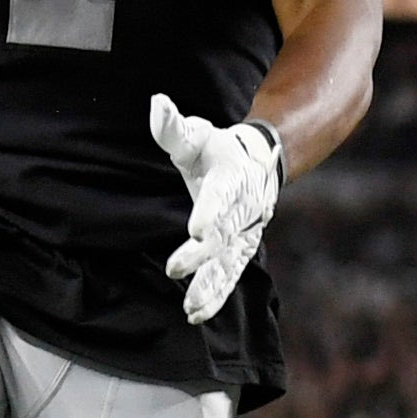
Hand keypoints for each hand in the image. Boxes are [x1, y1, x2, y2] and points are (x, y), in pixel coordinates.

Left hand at [150, 96, 281, 323]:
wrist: (259, 164)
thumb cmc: (216, 149)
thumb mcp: (195, 136)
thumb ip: (173, 127)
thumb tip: (157, 103)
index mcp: (231, 176)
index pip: (221, 195)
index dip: (210, 212)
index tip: (195, 230)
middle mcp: (243, 207)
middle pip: (224, 234)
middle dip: (201, 255)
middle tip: (175, 268)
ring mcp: (245, 232)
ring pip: (229, 261)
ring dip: (210, 285)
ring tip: (189, 307)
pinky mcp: (242, 249)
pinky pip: (230, 275)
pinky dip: (216, 294)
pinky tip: (196, 314)